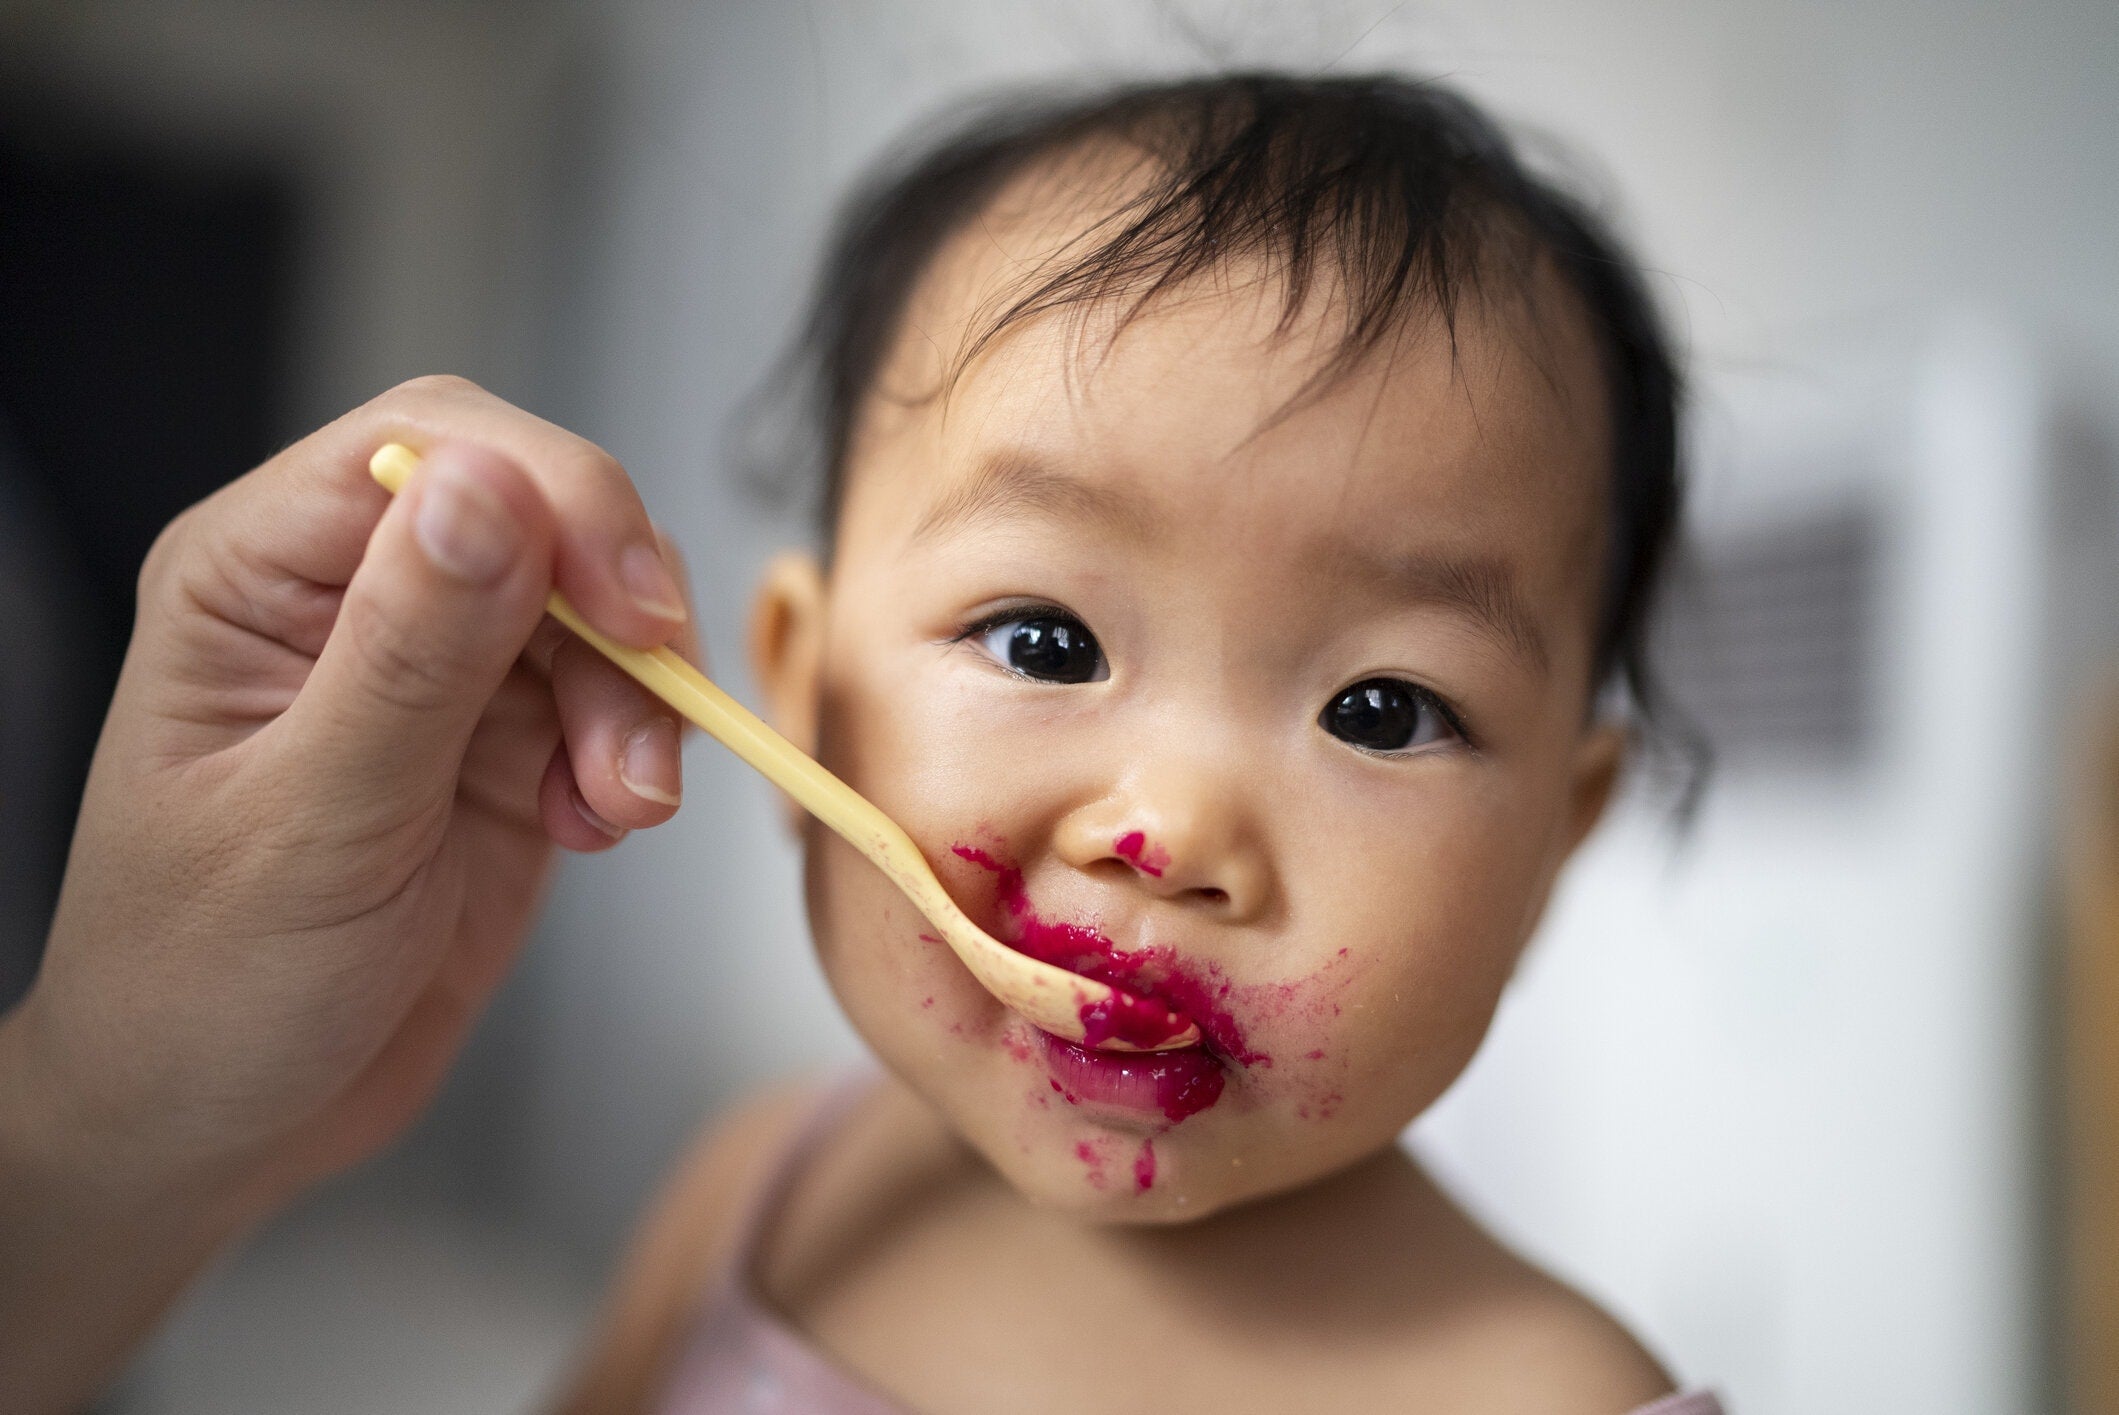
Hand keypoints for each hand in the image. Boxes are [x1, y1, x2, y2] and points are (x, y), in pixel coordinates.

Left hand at [0, 376, 696, 1409]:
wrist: (220, 1126)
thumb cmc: (203, 988)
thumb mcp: (314, 825)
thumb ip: (409, 656)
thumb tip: (494, 485)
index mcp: (260, 575)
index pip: (432, 447)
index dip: (558, 497)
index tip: (635, 611)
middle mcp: (353, 597)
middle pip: (540, 511)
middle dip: (618, 609)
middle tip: (648, 733)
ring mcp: (439, 671)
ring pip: (596, 609)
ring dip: (639, 703)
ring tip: (618, 811)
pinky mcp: (506, 744)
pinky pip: (616, 699)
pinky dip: (637, 754)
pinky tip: (599, 826)